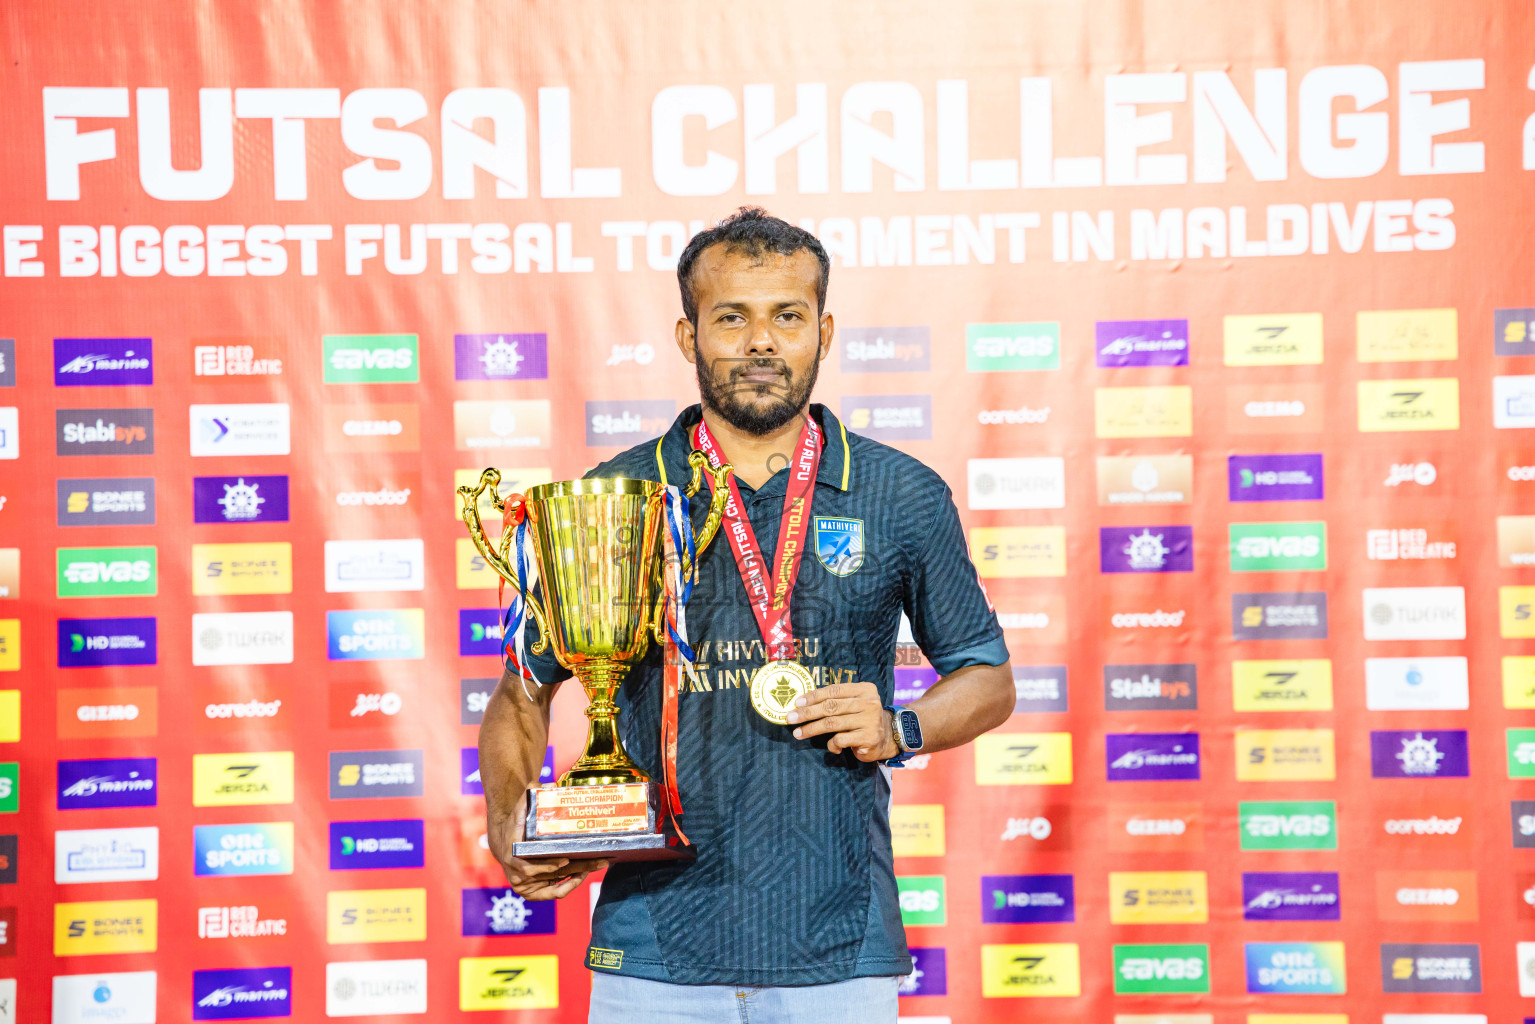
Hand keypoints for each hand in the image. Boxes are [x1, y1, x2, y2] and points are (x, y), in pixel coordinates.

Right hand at [488, 788, 610, 899]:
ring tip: (598, 864)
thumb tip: (550, 783)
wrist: (503, 843)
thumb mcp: (519, 810)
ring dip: (578, 876)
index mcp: (514, 855)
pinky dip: (568, 887)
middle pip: (552, 874)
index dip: (548, 865)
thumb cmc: (515, 825)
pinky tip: (583, 875)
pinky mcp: (531, 892)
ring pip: (556, 884)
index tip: (564, 861)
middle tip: (599, 860)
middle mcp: (518, 874)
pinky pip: (553, 893)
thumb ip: (530, 796)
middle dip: (578, 868)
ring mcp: (525, 885)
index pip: (530, 867)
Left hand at [785, 682, 898, 761]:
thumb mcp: (854, 704)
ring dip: (812, 729)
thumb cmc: (863, 718)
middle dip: (807, 713)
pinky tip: (832, 746)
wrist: (889, 737)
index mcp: (864, 689)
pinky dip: (832, 744)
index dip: (813, 696)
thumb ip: (836, 701)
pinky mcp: (868, 738)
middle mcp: (869, 703)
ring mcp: (870, 720)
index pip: (834, 690)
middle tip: (791, 718)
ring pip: (832, 723)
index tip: (797, 703)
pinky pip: (840, 740)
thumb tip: (803, 703)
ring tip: (798, 733)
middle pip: (831, 707)